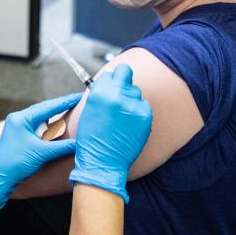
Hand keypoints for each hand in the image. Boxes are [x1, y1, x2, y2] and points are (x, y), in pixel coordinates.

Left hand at [0, 93, 81, 220]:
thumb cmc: (16, 164)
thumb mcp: (42, 153)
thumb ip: (63, 147)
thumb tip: (80, 143)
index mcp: (21, 119)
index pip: (48, 107)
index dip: (66, 102)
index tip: (79, 96)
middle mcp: (18, 119)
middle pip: (44, 109)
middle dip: (61, 106)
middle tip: (77, 101)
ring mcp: (17, 126)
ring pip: (40, 118)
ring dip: (54, 117)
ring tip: (70, 111)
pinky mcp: (18, 135)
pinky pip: (36, 126)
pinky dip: (48, 127)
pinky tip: (56, 126)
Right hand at [68, 65, 152, 202]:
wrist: (103, 162)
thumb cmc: (92, 138)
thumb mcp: (90, 110)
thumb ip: (101, 92)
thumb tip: (112, 80)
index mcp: (100, 91)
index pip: (111, 72)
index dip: (111, 80)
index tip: (111, 87)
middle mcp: (117, 94)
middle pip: (126, 74)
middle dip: (123, 82)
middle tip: (120, 96)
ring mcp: (133, 104)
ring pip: (136, 91)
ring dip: (130, 99)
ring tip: (122, 117)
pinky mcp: (145, 115)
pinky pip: (144, 105)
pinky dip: (138, 112)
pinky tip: (129, 124)